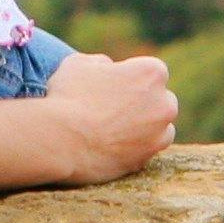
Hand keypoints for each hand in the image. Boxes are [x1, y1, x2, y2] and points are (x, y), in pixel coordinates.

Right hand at [35, 51, 178, 182]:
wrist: (59, 140)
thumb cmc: (67, 96)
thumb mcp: (80, 63)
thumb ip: (102, 63)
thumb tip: (108, 69)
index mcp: (152, 72)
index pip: (151, 72)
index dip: (130, 78)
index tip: (111, 86)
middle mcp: (164, 103)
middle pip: (161, 100)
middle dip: (144, 103)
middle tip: (113, 109)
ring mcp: (158, 134)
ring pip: (160, 128)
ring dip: (145, 127)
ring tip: (114, 130)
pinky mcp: (147, 159)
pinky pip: (146, 151)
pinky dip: (135, 149)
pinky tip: (112, 146)